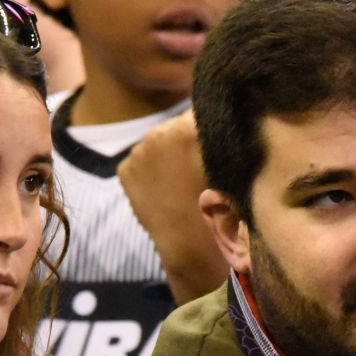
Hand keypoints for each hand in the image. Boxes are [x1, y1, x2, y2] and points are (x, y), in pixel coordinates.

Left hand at [118, 109, 228, 302]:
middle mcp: (161, 129)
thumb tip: (224, 118)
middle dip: (186, 138)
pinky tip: (164, 189)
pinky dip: (150, 171)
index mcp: (190, 125)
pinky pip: (141, 161)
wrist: (191, 245)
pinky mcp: (125, 169)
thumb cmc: (223, 205)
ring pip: (158, 141)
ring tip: (181, 179)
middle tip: (198, 164)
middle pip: (177, 124)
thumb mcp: (231, 161)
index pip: (203, 110)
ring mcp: (139, 150)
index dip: (210, 125)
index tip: (216, 142)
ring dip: (168, 153)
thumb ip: (222, 135)